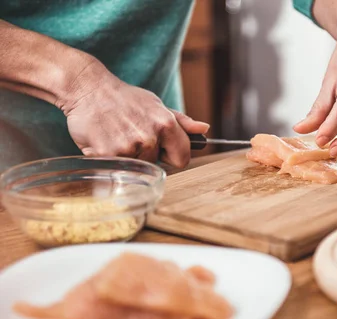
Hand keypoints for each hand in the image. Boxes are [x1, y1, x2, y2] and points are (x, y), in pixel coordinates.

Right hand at [60, 62, 208, 167]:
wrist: (87, 89)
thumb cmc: (124, 99)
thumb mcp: (156, 104)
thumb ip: (181, 121)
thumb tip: (204, 129)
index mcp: (166, 124)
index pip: (183, 158)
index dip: (172, 156)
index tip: (163, 151)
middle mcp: (150, 137)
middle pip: (156, 164)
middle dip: (145, 154)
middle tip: (130, 135)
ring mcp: (129, 147)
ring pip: (136, 166)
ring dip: (127, 157)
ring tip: (117, 136)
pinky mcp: (108, 154)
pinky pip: (116, 167)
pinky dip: (109, 158)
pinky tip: (105, 140)